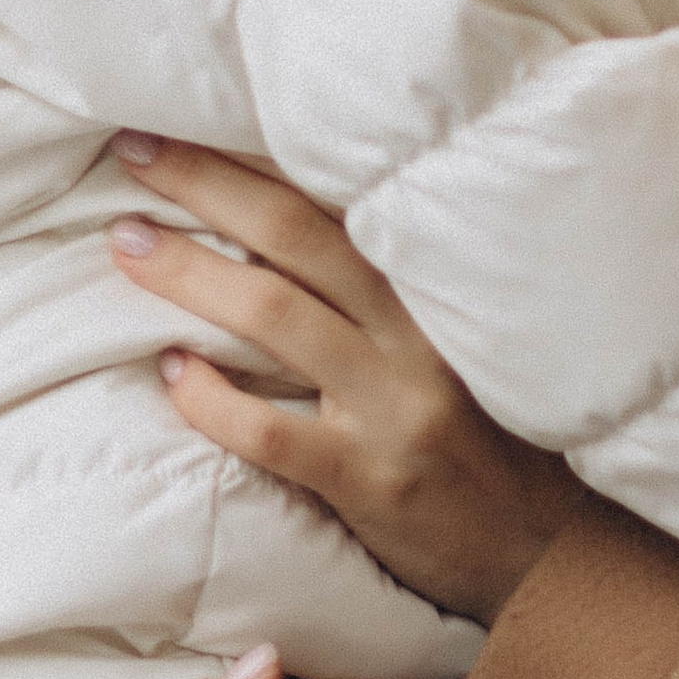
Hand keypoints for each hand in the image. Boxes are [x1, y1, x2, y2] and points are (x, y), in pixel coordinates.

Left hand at [105, 134, 582, 628]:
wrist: (551, 554)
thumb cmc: (491, 443)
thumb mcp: (455, 347)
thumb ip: (387, 295)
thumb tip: (279, 233)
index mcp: (433, 292)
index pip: (334, 201)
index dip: (252, 159)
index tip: (182, 125)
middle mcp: (415, 336)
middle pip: (295, 236)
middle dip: (207, 185)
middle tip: (135, 151)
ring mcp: (393, 407)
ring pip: (275, 316)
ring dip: (190, 273)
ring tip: (127, 244)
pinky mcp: (371, 479)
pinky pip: (272, 432)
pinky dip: (211, 399)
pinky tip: (171, 374)